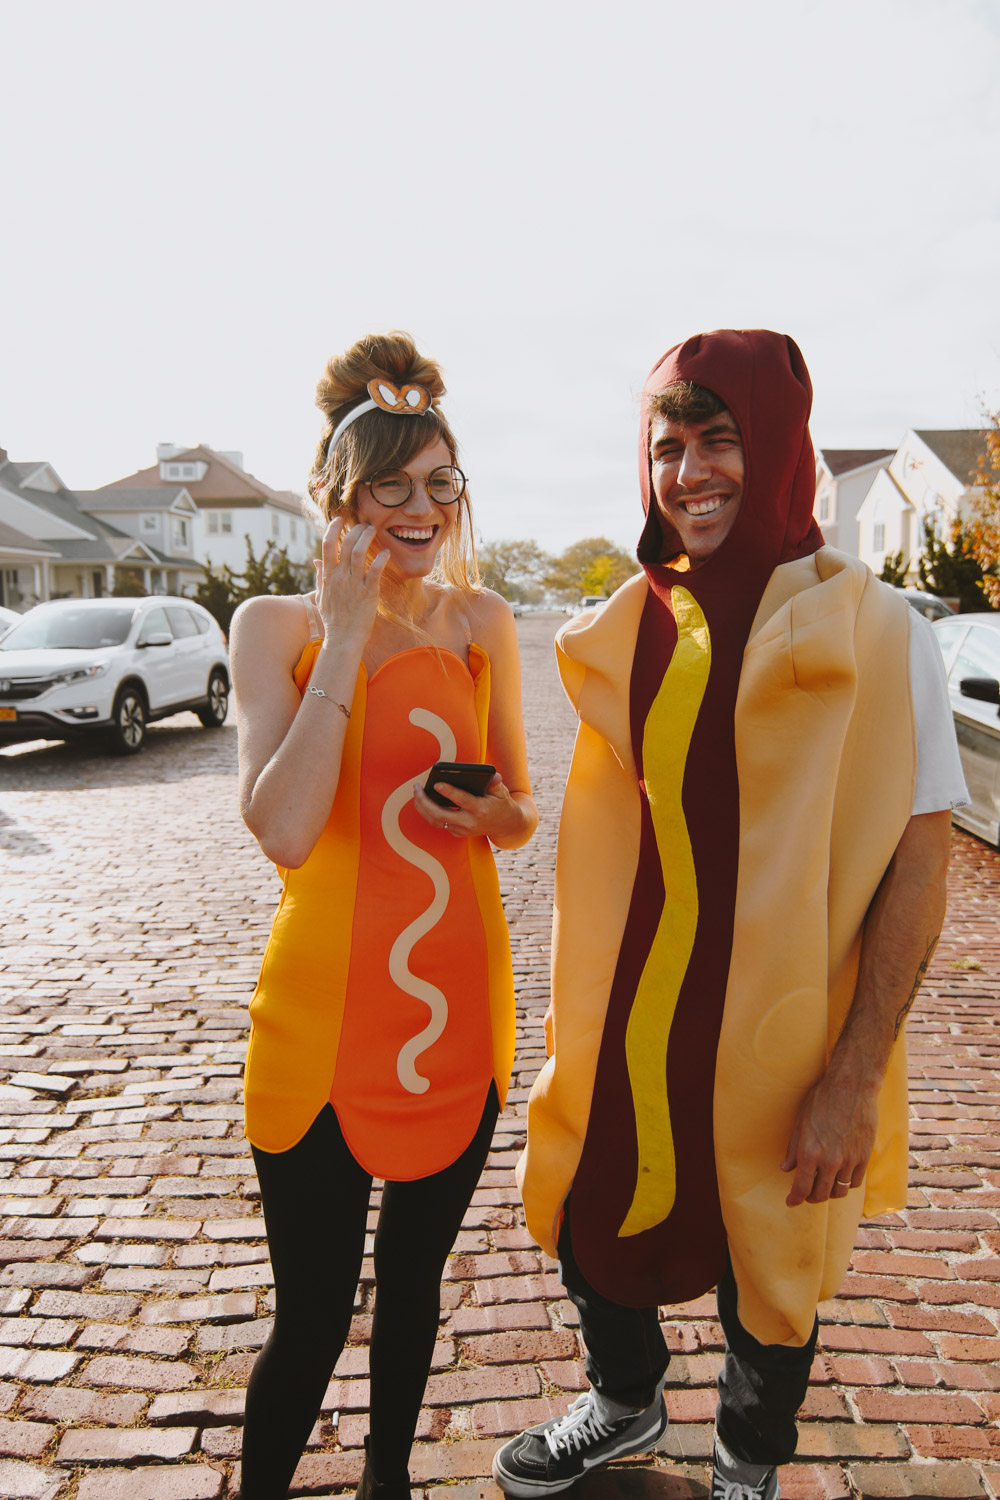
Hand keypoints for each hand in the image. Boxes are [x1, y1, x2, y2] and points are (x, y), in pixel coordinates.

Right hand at [313, 517, 388, 645]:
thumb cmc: (333, 619)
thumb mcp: (321, 596)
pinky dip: (381, 558)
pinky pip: (375, 570)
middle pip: (345, 543)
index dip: (333, 527)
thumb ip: (320, 576)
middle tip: (365, 524)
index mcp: (328, 576)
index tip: (340, 518)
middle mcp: (340, 577)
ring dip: (367, 538)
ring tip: (374, 531)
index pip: (327, 544)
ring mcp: (354, 584)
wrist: (343, 639)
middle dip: (356, 529)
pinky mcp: (369, 593)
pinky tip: (386, 552)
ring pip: (359, 552)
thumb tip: (316, 560)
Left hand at [412, 772, 525, 843]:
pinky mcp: (457, 833)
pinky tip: (422, 800)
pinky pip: (438, 823)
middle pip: (440, 814)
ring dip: (422, 807)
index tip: (437, 784)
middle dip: (425, 801)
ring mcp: (462, 830)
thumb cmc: (501, 804)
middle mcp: (469, 823)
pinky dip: (428, 812)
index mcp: (481, 810)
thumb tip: (493, 774)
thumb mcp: (501, 792)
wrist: (505, 826)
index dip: (449, 792)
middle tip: (417, 787)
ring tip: (416, 792)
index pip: (462, 801)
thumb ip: (495, 783)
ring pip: (435, 821)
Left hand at [780, 1068, 877, 1206]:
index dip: (794, 1199)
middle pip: (820, 1194)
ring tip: (824, 1186)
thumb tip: (785, 1168)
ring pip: (839, 1192)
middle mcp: (830, 1161)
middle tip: (806, 1194)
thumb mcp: (800, 1122)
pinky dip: (846, 1184)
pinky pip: (855, 1182)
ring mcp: (849, 1161)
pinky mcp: (864, 1157)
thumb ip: (793, 1148)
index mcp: (810, 1153)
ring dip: (830, 1193)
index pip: (801, 1188)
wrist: (851, 1087)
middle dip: (811, 1198)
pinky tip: (840, 1177)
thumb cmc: (822, 1100)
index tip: (791, 1202)